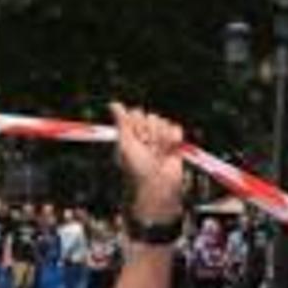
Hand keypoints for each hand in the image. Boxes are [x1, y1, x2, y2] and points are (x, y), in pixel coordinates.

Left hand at [111, 103, 183, 221]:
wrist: (158, 185)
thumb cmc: (137, 168)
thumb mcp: (125, 144)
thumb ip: (122, 122)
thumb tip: (112, 103)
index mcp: (129, 133)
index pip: (135, 113)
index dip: (137, 124)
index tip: (137, 139)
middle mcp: (143, 133)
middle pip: (150, 116)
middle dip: (149, 133)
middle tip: (148, 149)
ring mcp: (159, 137)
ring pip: (163, 122)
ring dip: (161, 139)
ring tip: (158, 154)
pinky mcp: (173, 142)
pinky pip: (175, 128)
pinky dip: (173, 139)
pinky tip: (169, 151)